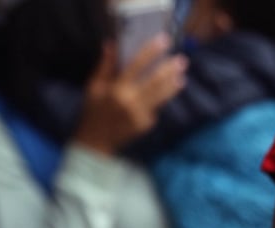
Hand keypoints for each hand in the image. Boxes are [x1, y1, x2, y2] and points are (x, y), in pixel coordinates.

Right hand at [73, 34, 187, 154]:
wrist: (95, 141)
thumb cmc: (92, 111)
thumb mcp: (93, 87)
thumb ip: (104, 66)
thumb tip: (111, 44)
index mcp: (116, 89)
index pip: (137, 65)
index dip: (151, 51)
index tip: (164, 40)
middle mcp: (130, 101)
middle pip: (156, 80)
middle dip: (170, 68)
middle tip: (181, 60)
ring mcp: (140, 114)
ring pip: (162, 95)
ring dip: (173, 84)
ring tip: (181, 75)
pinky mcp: (145, 124)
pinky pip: (156, 108)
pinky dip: (161, 100)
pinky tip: (165, 94)